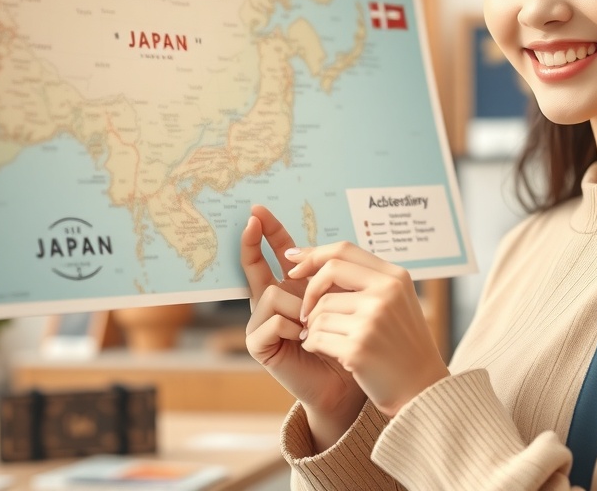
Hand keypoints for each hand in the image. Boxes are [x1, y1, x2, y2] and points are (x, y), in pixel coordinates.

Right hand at [242, 206, 365, 447]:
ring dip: (299, 304)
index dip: (269, 233)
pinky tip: (304, 339)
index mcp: (290, 288)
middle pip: (254, 265)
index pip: (275, 254)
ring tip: (313, 324)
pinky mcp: (258, 343)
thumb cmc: (345, 341)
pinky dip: (292, 327)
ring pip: (273, 292)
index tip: (259, 211)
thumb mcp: (339, 300)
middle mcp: (271, 302)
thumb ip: (327, 276)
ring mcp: (261, 322)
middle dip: (252, 241)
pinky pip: (273, 319)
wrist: (345, 384)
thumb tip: (318, 248)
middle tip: (251, 219)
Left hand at [288, 242, 449, 416]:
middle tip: (304, 312)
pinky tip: (322, 351)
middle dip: (309, 291)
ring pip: (320, 310)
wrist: (421, 388)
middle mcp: (386, 294)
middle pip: (329, 273)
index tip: (293, 262)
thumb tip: (317, 260)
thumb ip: (366, 280)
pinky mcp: (358, 348)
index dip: (314, 254)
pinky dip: (312, 344)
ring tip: (324, 338)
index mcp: (396, 277)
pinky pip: (316, 337)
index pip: (344, 250)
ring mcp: (373, 321)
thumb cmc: (402, 344)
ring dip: (312, 326)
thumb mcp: (396, 302)